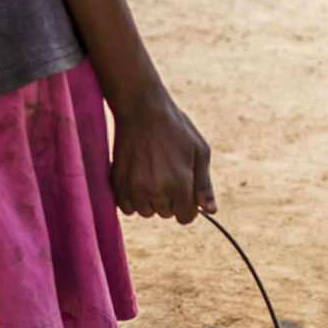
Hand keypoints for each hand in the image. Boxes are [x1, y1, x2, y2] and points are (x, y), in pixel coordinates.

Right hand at [110, 90, 214, 224]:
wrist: (142, 110)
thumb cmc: (175, 129)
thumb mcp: (199, 152)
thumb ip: (204, 185)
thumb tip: (211, 210)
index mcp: (179, 184)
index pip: (185, 217)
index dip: (187, 205)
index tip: (184, 191)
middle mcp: (155, 190)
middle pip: (166, 214)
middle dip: (170, 199)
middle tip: (167, 173)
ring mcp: (133, 188)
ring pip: (145, 212)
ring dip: (150, 200)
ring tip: (152, 175)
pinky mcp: (117, 183)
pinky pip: (126, 207)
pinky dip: (132, 199)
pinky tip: (137, 180)